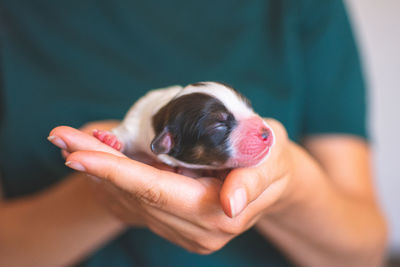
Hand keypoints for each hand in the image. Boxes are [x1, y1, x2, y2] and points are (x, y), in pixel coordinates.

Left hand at [48, 119, 292, 253]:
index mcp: (219, 213)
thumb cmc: (272, 159)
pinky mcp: (181, 228)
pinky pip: (140, 205)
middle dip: (96, 166)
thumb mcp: (271, 158)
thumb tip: (231, 204)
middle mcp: (199, 232)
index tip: (77, 153)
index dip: (116, 171)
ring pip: (132, 203)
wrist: (275, 180)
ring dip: (101, 174)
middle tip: (61, 137)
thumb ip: (253, 180)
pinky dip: (116, 183)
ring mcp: (188, 234)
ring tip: (73, 144)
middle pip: (136, 196)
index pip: (157, 190)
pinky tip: (99, 164)